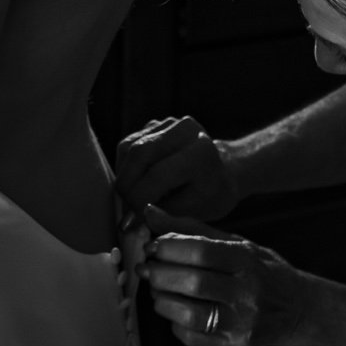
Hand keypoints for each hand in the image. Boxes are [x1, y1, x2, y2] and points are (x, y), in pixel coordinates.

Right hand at [115, 116, 241, 219]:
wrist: (222, 172)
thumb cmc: (211, 196)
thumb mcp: (195, 212)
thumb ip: (163, 216)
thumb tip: (129, 221)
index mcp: (201, 151)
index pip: (157, 175)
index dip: (138, 200)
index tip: (129, 222)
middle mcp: (184, 129)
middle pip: (139, 155)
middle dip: (126, 187)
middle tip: (125, 211)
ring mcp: (168, 123)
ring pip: (128, 149)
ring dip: (123, 177)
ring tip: (129, 199)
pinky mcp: (154, 124)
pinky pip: (127, 146)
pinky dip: (124, 167)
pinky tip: (134, 184)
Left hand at [135, 203, 312, 345]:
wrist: (298, 308)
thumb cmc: (260, 269)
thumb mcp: (234, 242)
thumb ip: (190, 228)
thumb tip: (148, 212)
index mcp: (247, 260)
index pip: (201, 252)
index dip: (168, 249)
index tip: (151, 247)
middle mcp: (248, 292)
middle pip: (192, 284)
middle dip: (159, 275)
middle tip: (146, 269)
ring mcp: (244, 323)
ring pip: (189, 315)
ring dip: (162, 301)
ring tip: (157, 290)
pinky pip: (193, 338)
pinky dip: (175, 323)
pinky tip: (175, 312)